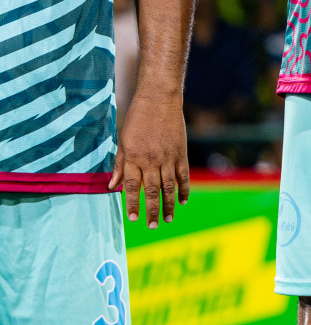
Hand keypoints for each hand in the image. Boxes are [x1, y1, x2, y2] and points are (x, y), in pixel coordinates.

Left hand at [109, 91, 189, 229]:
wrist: (159, 99)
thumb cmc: (137, 118)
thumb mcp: (122, 140)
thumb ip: (119, 164)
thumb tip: (111, 185)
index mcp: (134, 158)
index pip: (131, 187)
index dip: (132, 203)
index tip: (133, 218)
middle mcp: (151, 161)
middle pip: (152, 191)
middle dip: (152, 210)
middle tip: (152, 226)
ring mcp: (168, 158)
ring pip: (169, 187)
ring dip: (168, 205)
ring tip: (168, 219)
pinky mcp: (181, 153)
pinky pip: (184, 175)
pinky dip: (184, 189)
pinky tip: (183, 201)